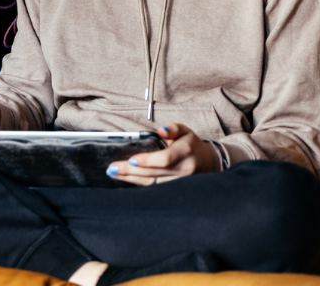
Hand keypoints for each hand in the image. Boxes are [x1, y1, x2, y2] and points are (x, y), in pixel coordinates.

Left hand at [106, 124, 220, 185]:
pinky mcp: (175, 191)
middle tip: (112, 168)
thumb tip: (162, 130)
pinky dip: (138, 184)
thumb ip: (172, 128)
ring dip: (131, 179)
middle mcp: (183, 169)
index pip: (165, 159)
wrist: (207, 163)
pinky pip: (154, 188)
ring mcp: (180, 183)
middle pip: (154, 173)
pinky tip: (125, 180)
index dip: (148, 161)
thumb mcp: (184, 131)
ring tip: (114, 173)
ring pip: (152, 183)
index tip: (131, 160)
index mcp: (185, 151)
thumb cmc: (190, 144)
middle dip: (131, 171)